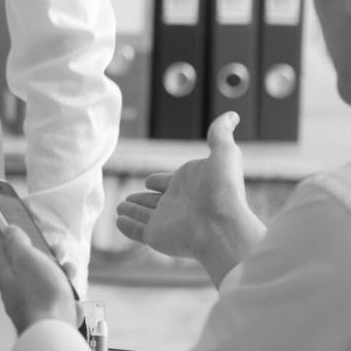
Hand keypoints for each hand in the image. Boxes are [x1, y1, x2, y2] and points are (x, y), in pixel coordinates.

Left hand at [0, 225, 80, 336]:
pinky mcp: (45, 312)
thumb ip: (17, 242)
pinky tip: (71, 291)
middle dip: (39, 250)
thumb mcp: (27, 259)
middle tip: (51, 246)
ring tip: (67, 268)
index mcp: (5, 274)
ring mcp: (29, 302)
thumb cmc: (40, 297)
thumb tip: (8, 230)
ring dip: (57, 269)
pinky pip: (54, 295)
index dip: (0, 228)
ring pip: (42, 278)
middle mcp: (14, 289)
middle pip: (22, 262)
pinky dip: (64, 289)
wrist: (55, 334)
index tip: (2, 216)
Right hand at [115, 111, 265, 285]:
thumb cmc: (224, 189)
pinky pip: (136, 231)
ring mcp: (166, 221)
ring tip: (119, 207)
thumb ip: (220, 133)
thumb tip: (232, 114)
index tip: (149, 181)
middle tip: (128, 196)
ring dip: (131, 210)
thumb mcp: (224, 153)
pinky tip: (117, 221)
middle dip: (141, 198)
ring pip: (143, 215)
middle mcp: (177, 204)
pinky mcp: (156, 236)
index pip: (167, 182)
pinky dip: (126, 226)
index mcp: (188, 185)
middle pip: (153, 200)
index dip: (158, 181)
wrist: (222, 227)